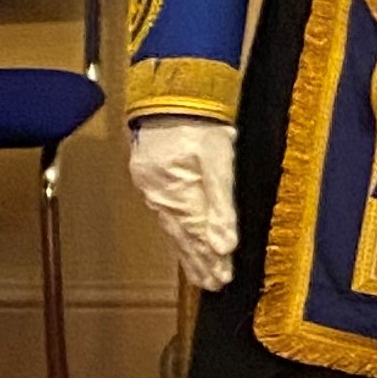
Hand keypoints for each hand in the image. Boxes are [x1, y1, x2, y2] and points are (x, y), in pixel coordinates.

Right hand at [131, 117, 237, 292]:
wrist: (171, 93)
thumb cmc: (199, 123)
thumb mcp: (218, 161)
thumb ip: (221, 205)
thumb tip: (225, 246)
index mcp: (179, 195)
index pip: (199, 236)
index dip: (211, 260)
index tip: (223, 280)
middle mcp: (162, 197)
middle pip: (185, 237)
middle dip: (201, 262)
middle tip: (215, 284)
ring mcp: (154, 188)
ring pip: (174, 228)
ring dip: (189, 252)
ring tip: (201, 274)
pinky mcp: (151, 178)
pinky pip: (166, 214)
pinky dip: (176, 232)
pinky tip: (181, 240)